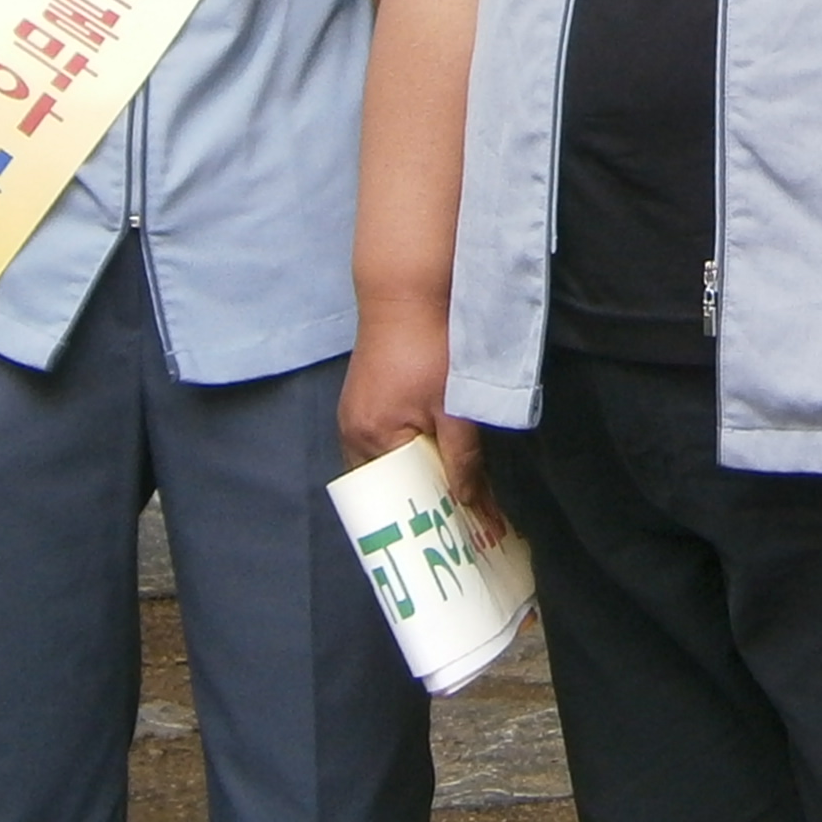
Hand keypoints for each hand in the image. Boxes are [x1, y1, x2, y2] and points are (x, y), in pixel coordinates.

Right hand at [340, 300, 496, 526]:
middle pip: (387, 485)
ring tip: (449, 484)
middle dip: (420, 497)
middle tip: (459, 510)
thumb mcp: (455, 406)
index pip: (396, 498)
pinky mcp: (360, 400)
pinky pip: (379, 442)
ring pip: (384, 463)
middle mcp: (352, 432)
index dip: (426, 513)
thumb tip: (470, 502)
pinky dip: (403, 451)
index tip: (456, 528)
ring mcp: (352, 415)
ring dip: (413, 473)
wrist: (405, 294)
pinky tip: (431, 450)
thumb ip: (463, 457)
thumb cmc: (430, 347)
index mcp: (371, 439)